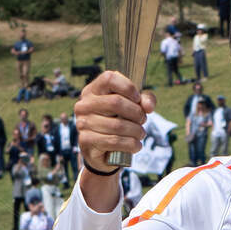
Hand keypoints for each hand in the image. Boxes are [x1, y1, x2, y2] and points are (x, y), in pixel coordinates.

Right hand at [74, 69, 151, 187]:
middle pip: (116, 102)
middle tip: (143, 120)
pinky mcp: (85, 141)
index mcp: (93, 90)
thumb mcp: (134, 106)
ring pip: (118, 125)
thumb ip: (145, 100)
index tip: (138, 99)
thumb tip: (148, 106)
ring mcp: (82, 123)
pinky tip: (136, 145)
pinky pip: (114, 141)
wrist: (104, 151)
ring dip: (136, 131)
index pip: (109, 78)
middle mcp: (84, 105)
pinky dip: (131, 144)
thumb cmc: (119, 121)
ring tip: (140, 133)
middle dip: (136, 113)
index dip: (128, 87)